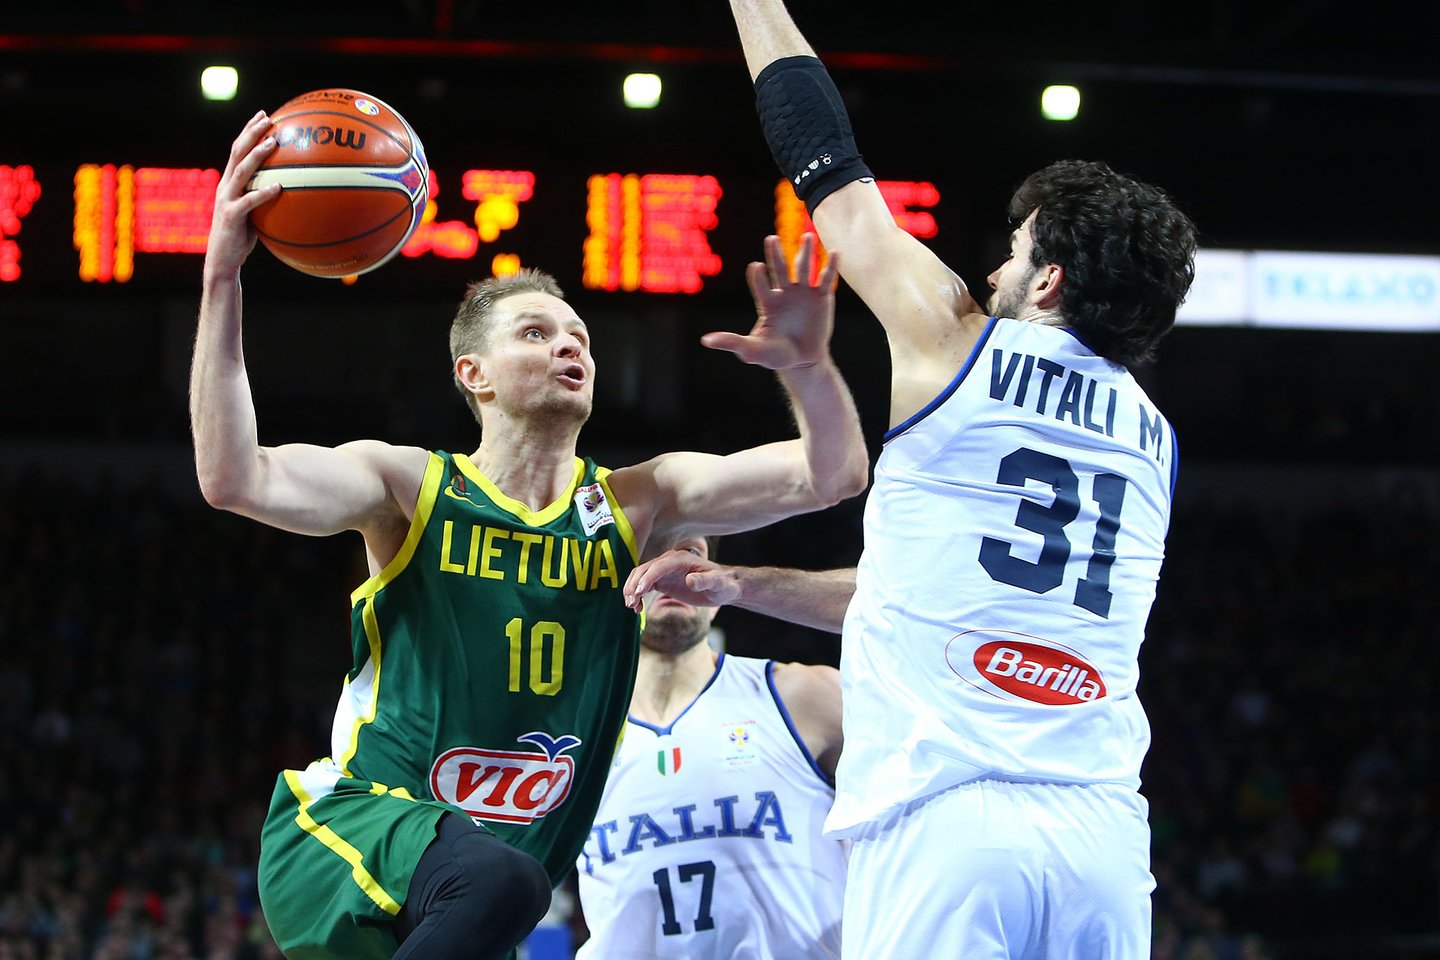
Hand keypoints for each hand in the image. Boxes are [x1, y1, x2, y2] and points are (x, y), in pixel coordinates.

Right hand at [204, 110, 281, 276]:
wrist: (223, 259)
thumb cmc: (241, 236)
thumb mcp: (254, 211)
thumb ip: (265, 196)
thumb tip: (292, 187)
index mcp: (230, 182)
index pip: (238, 150)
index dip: (249, 131)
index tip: (263, 115)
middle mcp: (225, 186)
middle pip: (237, 153)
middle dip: (252, 133)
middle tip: (268, 119)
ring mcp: (227, 199)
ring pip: (242, 172)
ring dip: (257, 155)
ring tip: (273, 143)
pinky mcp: (232, 216)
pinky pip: (249, 201)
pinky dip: (264, 192)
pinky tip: (279, 186)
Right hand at [623, 549, 743, 612]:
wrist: (722, 587)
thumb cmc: (722, 584)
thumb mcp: (717, 584)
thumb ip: (705, 581)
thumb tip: (690, 580)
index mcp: (681, 559)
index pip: (658, 566)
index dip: (647, 578)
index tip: (638, 593)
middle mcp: (670, 561)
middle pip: (644, 569)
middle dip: (634, 585)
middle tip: (631, 603)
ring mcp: (664, 570)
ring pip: (640, 575)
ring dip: (631, 589)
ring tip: (632, 607)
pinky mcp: (662, 580)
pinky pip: (643, 584)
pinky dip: (636, 594)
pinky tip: (637, 608)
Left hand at [701, 233, 839, 369]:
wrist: (803, 361)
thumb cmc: (775, 355)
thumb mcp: (753, 350)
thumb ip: (732, 342)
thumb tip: (706, 340)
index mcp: (767, 302)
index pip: (760, 285)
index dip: (758, 277)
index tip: (756, 267)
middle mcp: (784, 292)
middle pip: (779, 269)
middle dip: (775, 254)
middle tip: (770, 239)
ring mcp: (803, 293)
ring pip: (803, 268)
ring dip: (806, 252)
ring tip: (808, 236)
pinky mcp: (822, 298)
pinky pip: (826, 279)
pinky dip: (830, 266)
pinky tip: (834, 252)